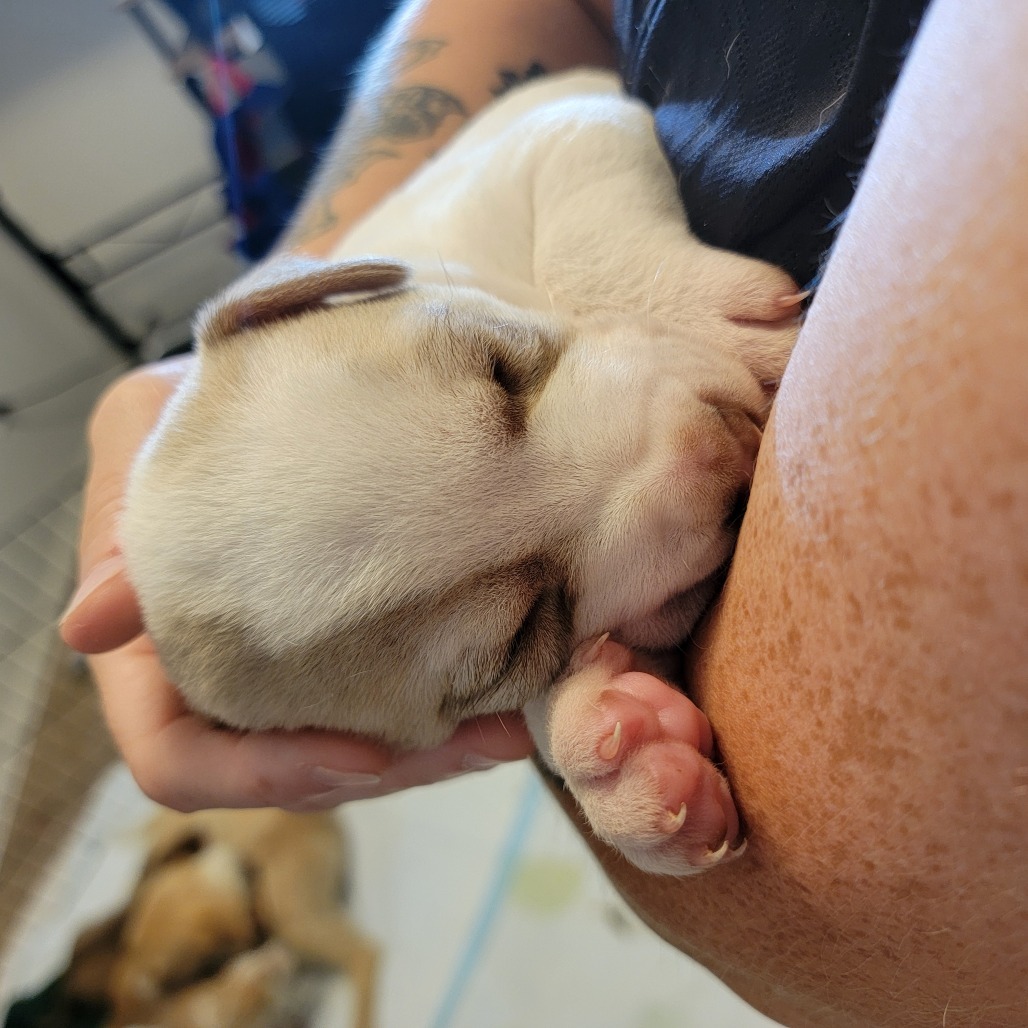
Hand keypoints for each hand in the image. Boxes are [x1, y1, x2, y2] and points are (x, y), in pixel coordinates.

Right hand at [60, 358, 531, 811]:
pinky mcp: (350, 646)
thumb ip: (128, 537)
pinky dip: (450, 709)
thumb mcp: (148, 437)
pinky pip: (395, 702)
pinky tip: (511, 693)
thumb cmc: (198, 404)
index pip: (177, 759)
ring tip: (511, 726)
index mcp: (148, 653)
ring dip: (433, 751)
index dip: (263, 774)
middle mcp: (218, 678)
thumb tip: (86, 628)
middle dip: (385, 768)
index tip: (363, 752)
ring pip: (352, 750)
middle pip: (288, 770)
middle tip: (477, 740)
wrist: (274, 383)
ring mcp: (289, 670)